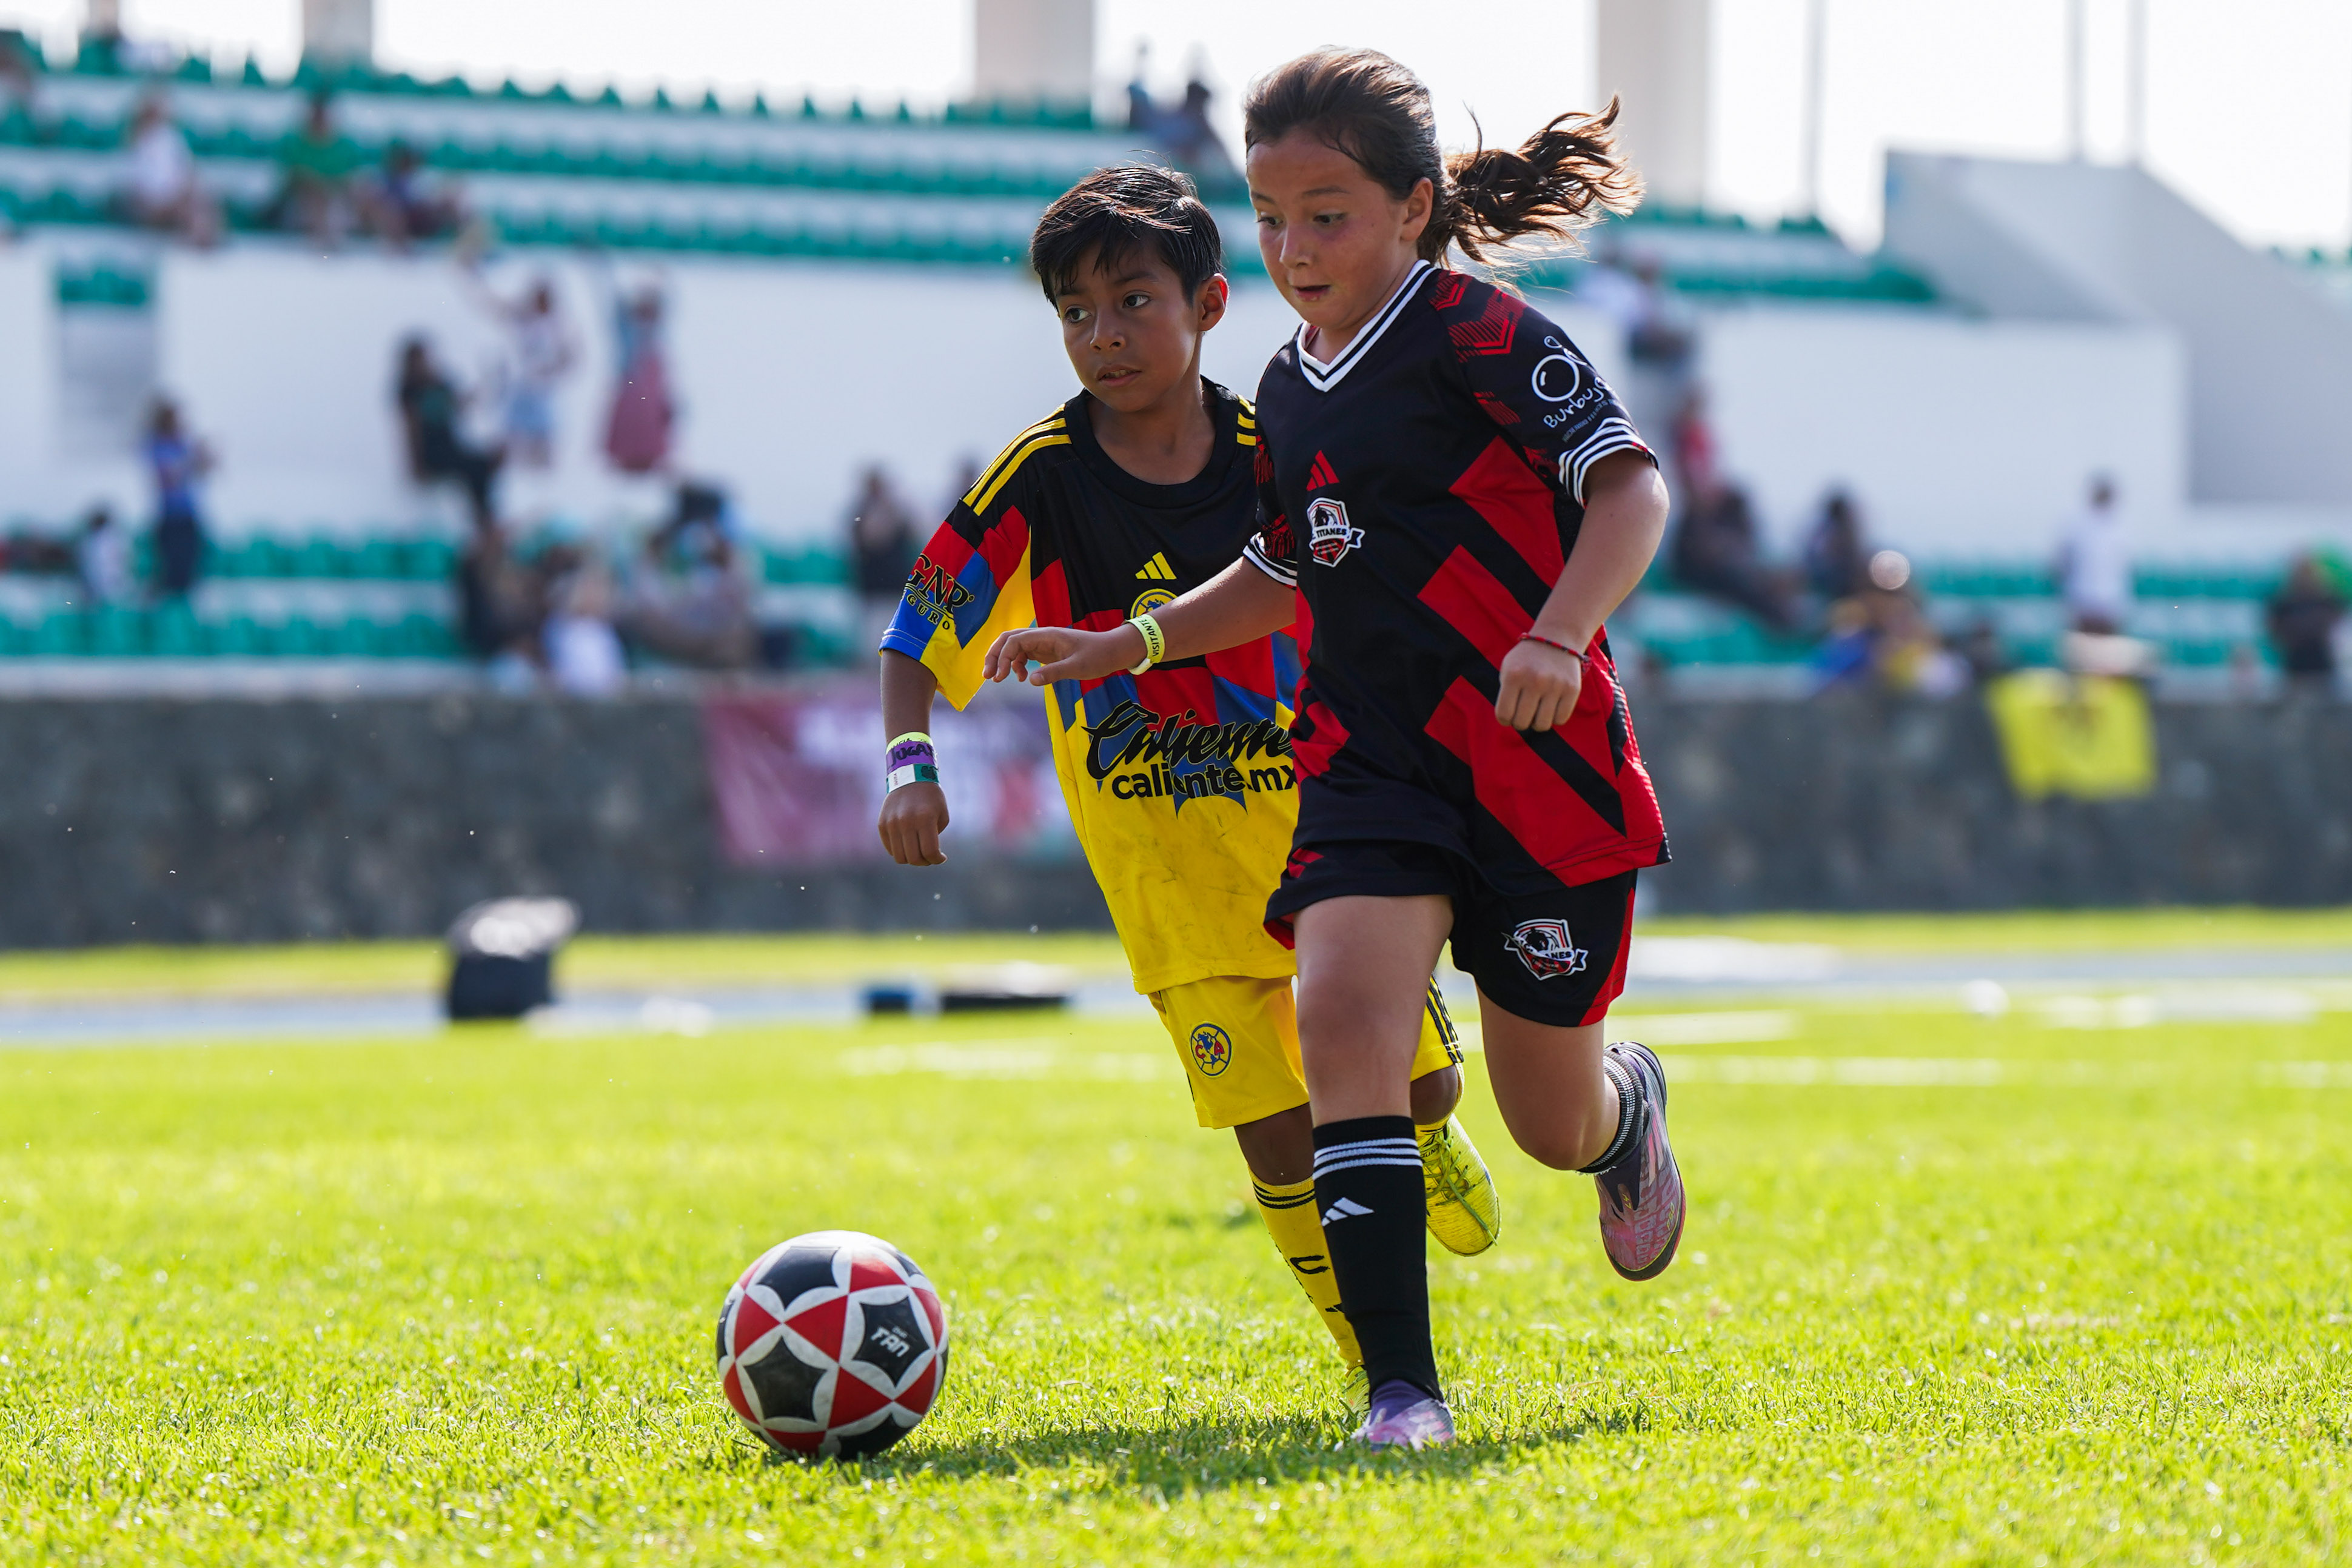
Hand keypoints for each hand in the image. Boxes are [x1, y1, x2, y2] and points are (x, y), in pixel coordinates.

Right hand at [877, 781, 949, 865]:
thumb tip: (926, 857)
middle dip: (925, 862)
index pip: (930, 852)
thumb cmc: (931, 798)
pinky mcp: (882, 824)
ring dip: (911, 859)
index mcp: (925, 819)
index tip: (941, 858)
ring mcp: (892, 823)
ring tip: (918, 853)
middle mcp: (906, 822)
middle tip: (929, 858)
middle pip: (914, 858)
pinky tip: (908, 844)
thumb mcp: (942, 816)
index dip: (937, 860)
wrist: (910, 777)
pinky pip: (890, 848)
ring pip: (899, 857)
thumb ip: (935, 838)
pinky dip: (900, 851)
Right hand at [982, 624, 1145, 685]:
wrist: (1113, 651)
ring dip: (1003, 661)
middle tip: (987, 676)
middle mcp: (1041, 636)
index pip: (1015, 640)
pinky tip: (1022, 679)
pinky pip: (1024, 655)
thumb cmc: (1098, 656)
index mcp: (1047, 635)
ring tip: (997, 679)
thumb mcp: (1077, 667)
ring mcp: (1043, 643)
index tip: (1000, 677)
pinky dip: (1017, 665)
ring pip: (1014, 647)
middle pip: (1008, 639)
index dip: (1003, 657)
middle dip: (995, 656)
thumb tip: (1030, 680)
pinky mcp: (1046, 652)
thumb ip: (1054, 673)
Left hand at [1494, 637, 1584, 731]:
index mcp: (1514, 676)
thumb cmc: (1527, 659)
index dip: (1504, 719)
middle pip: (1522, 723)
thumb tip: (1509, 719)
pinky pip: (1560, 719)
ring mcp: (1555, 686)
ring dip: (1537, 722)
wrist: (1556, 639)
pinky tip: (1551, 707)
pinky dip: (1554, 718)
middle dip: (1520, 722)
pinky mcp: (1572, 689)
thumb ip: (1505, 693)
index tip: (1508, 715)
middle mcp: (1534, 681)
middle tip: (1523, 714)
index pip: (1503, 715)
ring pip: (1542, 725)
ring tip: (1537, 711)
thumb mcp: (1508, 668)